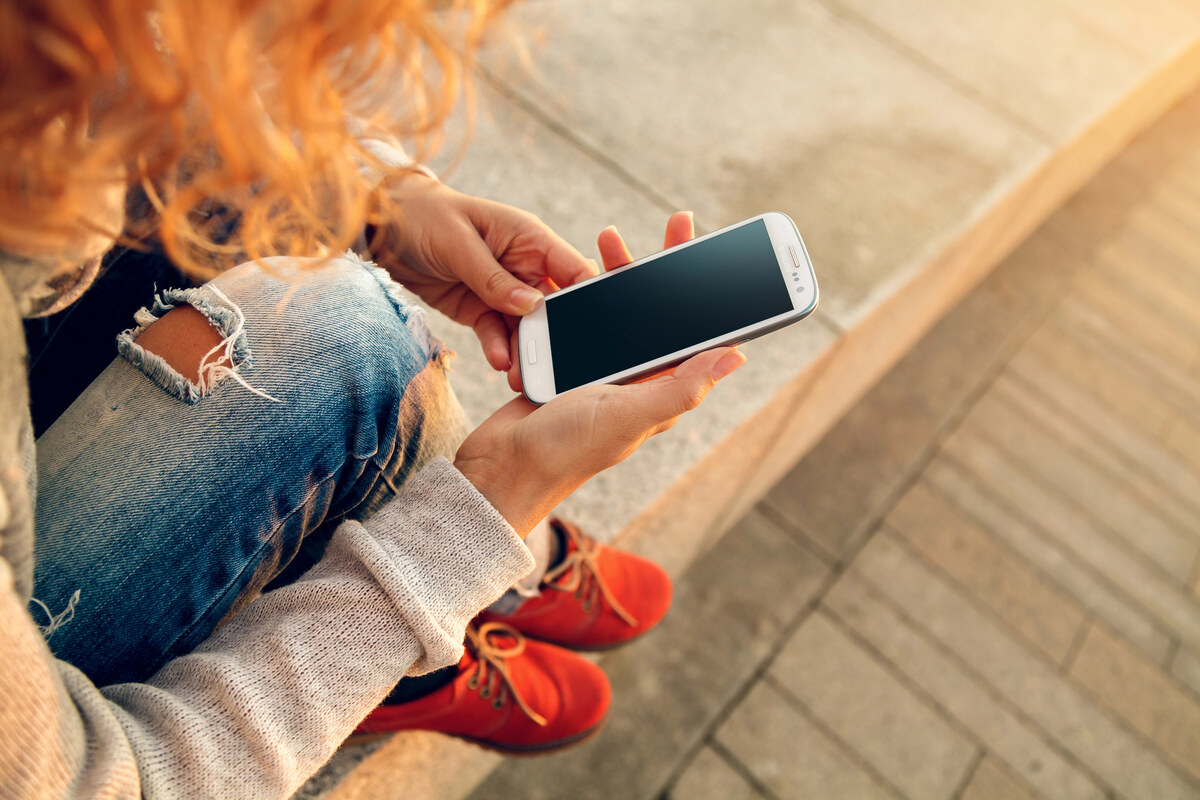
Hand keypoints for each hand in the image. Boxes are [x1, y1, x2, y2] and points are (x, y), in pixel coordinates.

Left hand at [368, 173, 598, 371]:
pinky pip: (498, 334)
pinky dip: (500, 349)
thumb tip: (533, 306)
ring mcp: (504, 291)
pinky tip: (501, 364)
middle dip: (556, 336)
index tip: (594, 329)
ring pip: (527, 327)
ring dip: (527, 351)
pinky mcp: (481, 310)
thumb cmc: (426, 216)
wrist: (383, 228)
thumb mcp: (459, 243)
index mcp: (531, 239)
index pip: (573, 269)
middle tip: (553, 366)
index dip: (590, 297)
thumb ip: (494, 278)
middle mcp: (525, 266)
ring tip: (521, 376)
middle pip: (554, 307)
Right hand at [459, 211, 746, 535]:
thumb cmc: (566, 451)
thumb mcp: (629, 415)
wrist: (499, 469)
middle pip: (659, 312)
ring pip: (617, 310)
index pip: (694, 332)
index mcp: (659, 389)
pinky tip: (569, 273)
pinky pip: (578, 321)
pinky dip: (576, 295)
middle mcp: (634, 380)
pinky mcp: (564, 367)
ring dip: (617, 272)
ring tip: (609, 240)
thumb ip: (680, 386)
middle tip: (675, 223)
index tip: (713, 250)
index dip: (707, 291)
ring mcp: (599, 371)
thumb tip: (736, 356)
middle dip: (665, 267)